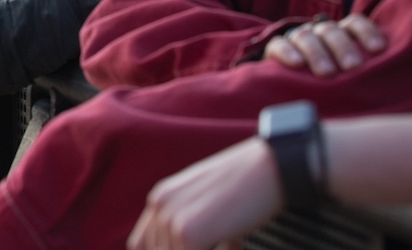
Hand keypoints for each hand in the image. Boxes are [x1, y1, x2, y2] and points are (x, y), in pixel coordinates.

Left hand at [128, 136, 280, 249]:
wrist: (270, 169)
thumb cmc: (246, 188)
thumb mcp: (205, 202)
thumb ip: (188, 224)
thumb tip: (188, 245)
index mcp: (160, 197)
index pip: (141, 244)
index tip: (198, 246)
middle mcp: (159, 205)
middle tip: (221, 243)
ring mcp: (170, 218)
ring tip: (230, 242)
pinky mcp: (188, 233)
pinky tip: (235, 245)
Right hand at [263, 14, 385, 76]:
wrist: (293, 87)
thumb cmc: (336, 83)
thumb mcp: (354, 76)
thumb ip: (369, 74)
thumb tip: (398, 82)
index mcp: (342, 34)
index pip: (354, 23)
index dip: (367, 32)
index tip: (378, 50)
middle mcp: (320, 32)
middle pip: (330, 30)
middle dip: (343, 47)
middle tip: (353, 67)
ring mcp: (297, 39)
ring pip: (305, 36)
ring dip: (317, 53)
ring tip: (327, 73)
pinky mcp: (276, 48)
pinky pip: (279, 44)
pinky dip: (288, 52)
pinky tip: (297, 64)